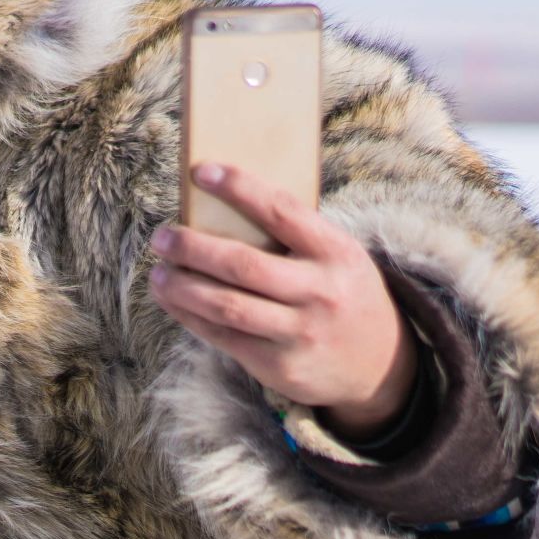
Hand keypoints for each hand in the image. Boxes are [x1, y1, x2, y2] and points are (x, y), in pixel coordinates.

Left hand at [149, 163, 416, 438]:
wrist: (381, 366)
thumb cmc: (343, 293)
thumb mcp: (339, 257)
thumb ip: (296, 236)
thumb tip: (221, 206)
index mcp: (336, 253)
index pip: (282, 212)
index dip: (240, 188)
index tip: (202, 172)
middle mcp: (320, 293)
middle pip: (244, 266)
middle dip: (194, 249)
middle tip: (163, 237)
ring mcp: (300, 333)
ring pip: (227, 306)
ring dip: (183, 288)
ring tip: (158, 272)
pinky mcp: (279, 366)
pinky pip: (224, 337)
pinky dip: (191, 317)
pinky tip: (172, 300)